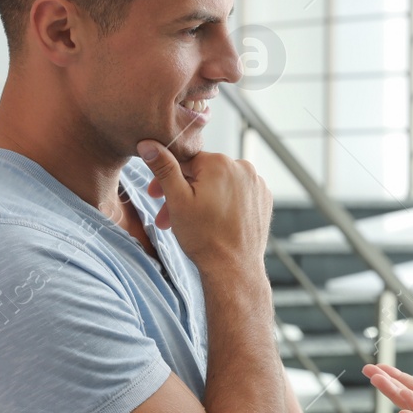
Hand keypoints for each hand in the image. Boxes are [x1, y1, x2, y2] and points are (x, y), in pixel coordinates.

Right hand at [136, 140, 270, 275]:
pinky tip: (213, 221)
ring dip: (202, 199)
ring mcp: (257, 184)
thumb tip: (149, 143)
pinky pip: (237, 194)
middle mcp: (243, 168)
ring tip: (189, 222)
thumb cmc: (204, 238)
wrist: (233, 269)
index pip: (185, 161)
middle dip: (182, 193)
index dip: (167, 178)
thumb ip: (163, 168)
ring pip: (220, 184)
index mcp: (220, 163)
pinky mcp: (263, 199)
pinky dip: (223, 203)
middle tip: (166, 216)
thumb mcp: (177, 200)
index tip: (154, 195)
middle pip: (203, 174)